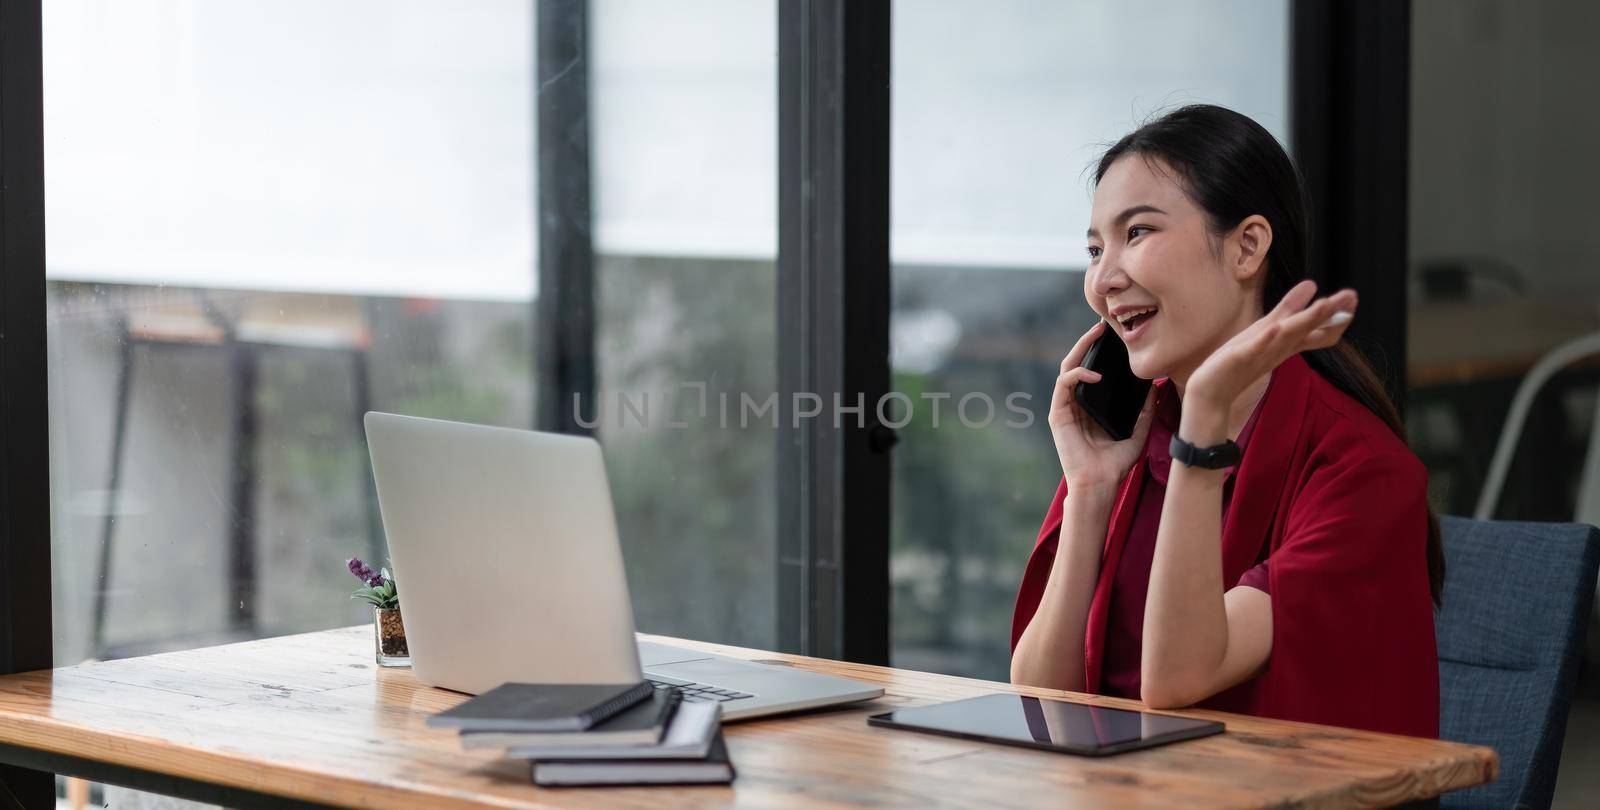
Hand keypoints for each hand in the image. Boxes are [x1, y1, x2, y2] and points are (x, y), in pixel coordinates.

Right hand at [1048, 321, 1157, 494]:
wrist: (1099, 485)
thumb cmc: (1114, 466)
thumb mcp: (1137, 433)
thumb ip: (1144, 412)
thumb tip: (1156, 388)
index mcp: (1090, 406)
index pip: (1092, 370)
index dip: (1100, 352)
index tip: (1114, 336)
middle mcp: (1075, 403)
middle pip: (1078, 363)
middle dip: (1088, 342)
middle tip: (1103, 325)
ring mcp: (1065, 407)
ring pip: (1067, 368)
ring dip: (1080, 349)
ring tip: (1096, 335)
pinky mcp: (1058, 414)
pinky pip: (1064, 384)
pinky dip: (1078, 374)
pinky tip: (1095, 374)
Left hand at [1185, 280, 1356, 434]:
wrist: (1213, 392)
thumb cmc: (1241, 361)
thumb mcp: (1267, 329)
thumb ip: (1288, 309)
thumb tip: (1311, 285)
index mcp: (1286, 344)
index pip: (1318, 331)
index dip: (1335, 316)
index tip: (1352, 299)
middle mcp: (1279, 349)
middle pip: (1309, 330)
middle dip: (1330, 312)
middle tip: (1352, 295)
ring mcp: (1261, 354)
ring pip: (1288, 336)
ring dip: (1306, 320)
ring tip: (1324, 304)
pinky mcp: (1240, 359)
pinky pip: (1256, 349)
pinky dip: (1266, 339)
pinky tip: (1275, 327)